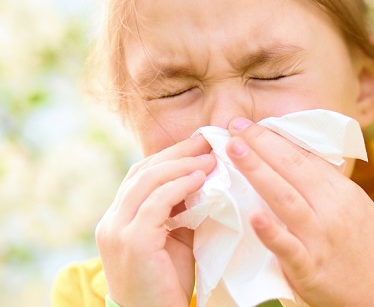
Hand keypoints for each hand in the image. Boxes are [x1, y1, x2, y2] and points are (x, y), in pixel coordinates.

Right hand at [95, 136, 216, 306]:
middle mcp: (112, 221)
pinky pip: (156, 202)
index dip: (170, 156)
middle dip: (177, 152)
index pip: (140, 175)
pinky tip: (200, 178)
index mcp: (118, 219)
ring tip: (210, 158)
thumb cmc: (168, 285)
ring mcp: (118, 231)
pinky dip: (180, 185)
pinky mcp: (133, 242)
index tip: (198, 144)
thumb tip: (203, 179)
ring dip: (182, 164)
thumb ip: (181, 211)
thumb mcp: (175, 240)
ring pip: (147, 181)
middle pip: (142, 171)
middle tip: (207, 140)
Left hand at [226, 118, 373, 306]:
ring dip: (258, 171)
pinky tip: (253, 216)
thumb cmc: (370, 249)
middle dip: (262, 144)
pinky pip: (288, 248)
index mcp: (343, 192)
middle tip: (235, 126)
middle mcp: (332, 209)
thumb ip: (331, 187)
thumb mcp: (359, 208)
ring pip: (286, 199)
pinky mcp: (311, 269)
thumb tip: (301, 162)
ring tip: (234, 151)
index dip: (276, 138)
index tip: (251, 125)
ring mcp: (321, 238)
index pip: (305, 158)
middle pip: (293, 169)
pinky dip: (271, 232)